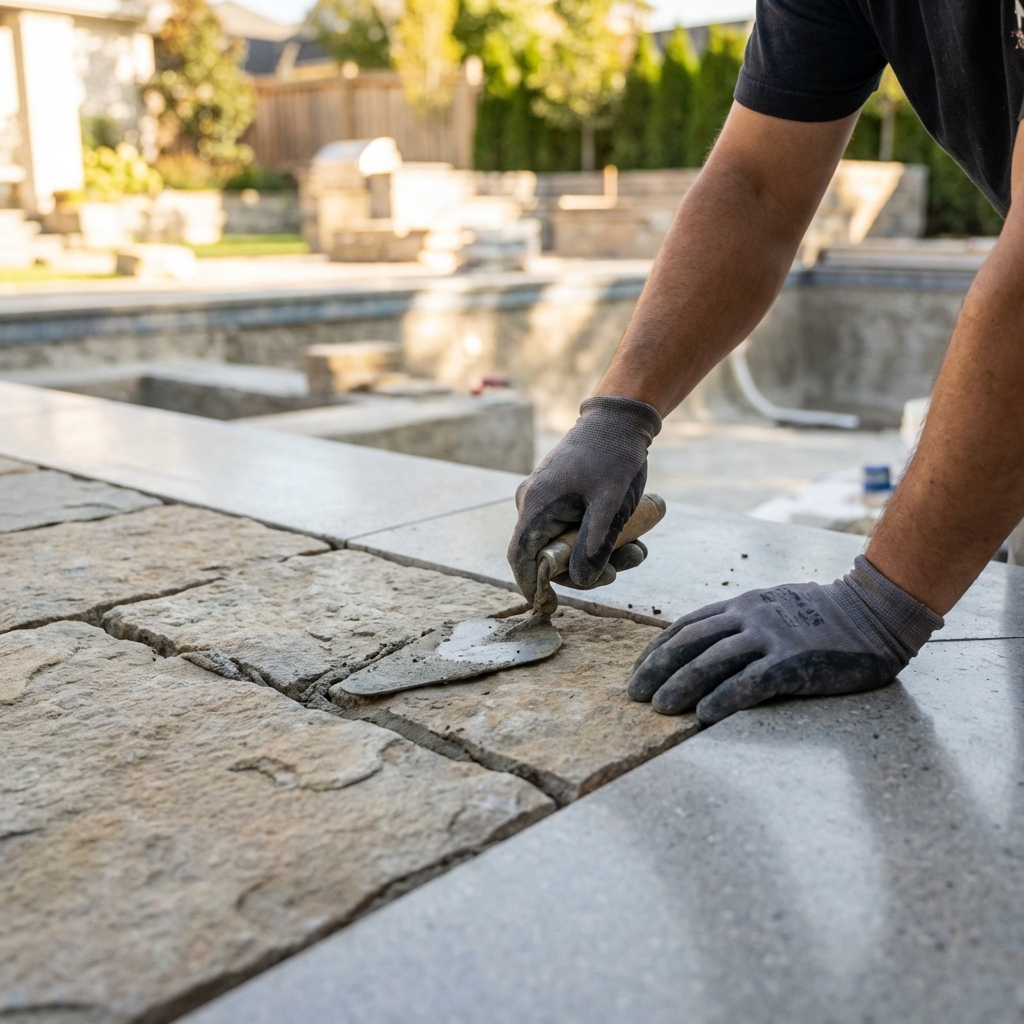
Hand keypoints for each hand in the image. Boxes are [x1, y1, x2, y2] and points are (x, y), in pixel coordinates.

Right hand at [507, 396, 660, 604]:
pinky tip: (631, 537)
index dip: (532, 587)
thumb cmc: (614, 458)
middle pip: (548, 556)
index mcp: (535, 506)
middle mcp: (533, 504)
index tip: (549, 607)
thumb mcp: (610, 507)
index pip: (520, 559)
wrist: (620, 419)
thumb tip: (581, 582)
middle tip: (620, 569)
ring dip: (599, 555)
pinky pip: (573, 529)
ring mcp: (546, 500)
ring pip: (565, 545)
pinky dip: (598, 539)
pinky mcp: (561, 498)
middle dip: (584, 569)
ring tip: (638, 549)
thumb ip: (594, 547)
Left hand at [628, 555, 942, 723]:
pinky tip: (705, 715)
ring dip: (681, 685)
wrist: (875, 612)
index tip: (638, 670)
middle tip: (635, 694)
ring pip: (713, 662)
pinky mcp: (795, 662)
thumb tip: (706, 644)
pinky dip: (725, 698)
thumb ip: (742, 622)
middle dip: (657, 668)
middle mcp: (750, 618)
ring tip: (659, 708)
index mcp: (742, 605)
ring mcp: (772, 638)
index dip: (657, 649)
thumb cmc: (823, 615)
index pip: (686, 626)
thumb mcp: (773, 607)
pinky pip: (752, 682)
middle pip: (690, 643)